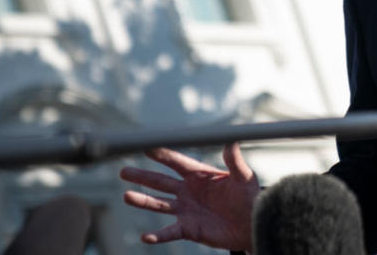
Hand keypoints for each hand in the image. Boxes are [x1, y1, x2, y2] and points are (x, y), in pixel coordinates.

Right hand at [119, 143, 258, 251]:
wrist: (253, 224)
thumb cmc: (250, 197)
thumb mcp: (244, 177)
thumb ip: (235, 161)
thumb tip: (232, 140)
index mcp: (200, 175)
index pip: (177, 162)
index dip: (163, 155)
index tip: (146, 146)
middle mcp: (189, 191)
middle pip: (161, 182)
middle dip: (143, 176)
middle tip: (123, 170)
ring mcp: (186, 210)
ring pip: (159, 204)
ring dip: (143, 201)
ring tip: (126, 196)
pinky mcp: (188, 228)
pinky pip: (169, 232)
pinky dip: (157, 235)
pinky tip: (145, 237)